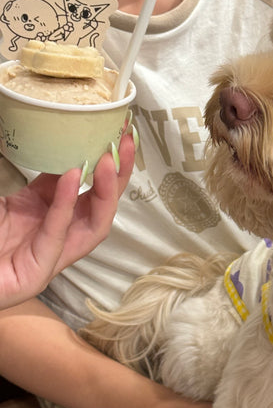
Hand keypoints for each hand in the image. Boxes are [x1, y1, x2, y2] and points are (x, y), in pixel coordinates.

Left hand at [0, 135, 134, 308]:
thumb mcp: (12, 199)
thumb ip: (37, 180)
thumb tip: (56, 144)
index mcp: (52, 219)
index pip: (89, 191)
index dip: (105, 165)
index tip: (114, 134)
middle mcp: (59, 238)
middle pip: (102, 208)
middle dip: (119, 175)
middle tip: (126, 142)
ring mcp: (51, 258)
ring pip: (94, 225)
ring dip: (106, 191)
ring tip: (109, 160)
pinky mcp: (38, 272)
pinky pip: (57, 235)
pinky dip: (66, 204)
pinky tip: (72, 177)